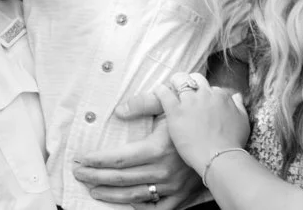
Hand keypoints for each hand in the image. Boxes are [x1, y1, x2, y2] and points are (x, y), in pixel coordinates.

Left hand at [72, 114, 202, 209]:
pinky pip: (155, 209)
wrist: (224, 142)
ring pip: (132, 196)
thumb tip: (119, 110)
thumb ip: (144, 103)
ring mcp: (171, 187)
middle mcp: (162, 172)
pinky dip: (137, 209)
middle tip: (78, 173)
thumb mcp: (170, 106)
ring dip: (108, 194)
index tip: (80, 158)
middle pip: (119, 179)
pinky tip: (123, 204)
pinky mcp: (180, 197)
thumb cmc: (194, 121)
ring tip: (93, 189)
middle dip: (94, 176)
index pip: (117, 159)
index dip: (96, 160)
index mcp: (156, 149)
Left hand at [153, 72, 249, 173]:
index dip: (205, 93)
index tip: (201, 100)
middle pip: (195, 78)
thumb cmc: (232, 143)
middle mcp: (205, 94)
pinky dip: (160, 91)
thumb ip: (239, 106)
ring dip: (175, 82)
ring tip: (171, 87)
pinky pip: (164, 94)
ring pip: (179, 81)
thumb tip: (236, 96)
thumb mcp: (243, 121)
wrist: (219, 157)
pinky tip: (158, 91)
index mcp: (221, 96)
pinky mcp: (176, 111)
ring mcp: (190, 102)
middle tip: (184, 89)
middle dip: (190, 81)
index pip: (210, 87)